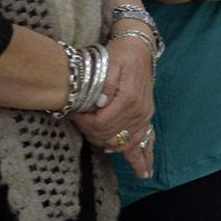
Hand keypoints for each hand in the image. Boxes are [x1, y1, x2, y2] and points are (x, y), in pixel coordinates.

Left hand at [71, 36, 155, 176]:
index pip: (101, 124)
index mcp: (128, 99)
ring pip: (124, 142)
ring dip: (108, 144)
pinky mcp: (147, 117)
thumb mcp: (108, 62)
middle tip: (79, 122)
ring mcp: (145, 116)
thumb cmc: (120, 54)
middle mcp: (139, 111)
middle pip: (110, 136)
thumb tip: (98, 103)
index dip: (84, 123)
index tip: (74, 114)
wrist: (139, 48)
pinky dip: (144, 157)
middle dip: (91, 133)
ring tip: (97, 145)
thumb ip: (103, 83)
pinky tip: (143, 171)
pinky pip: (147, 142)